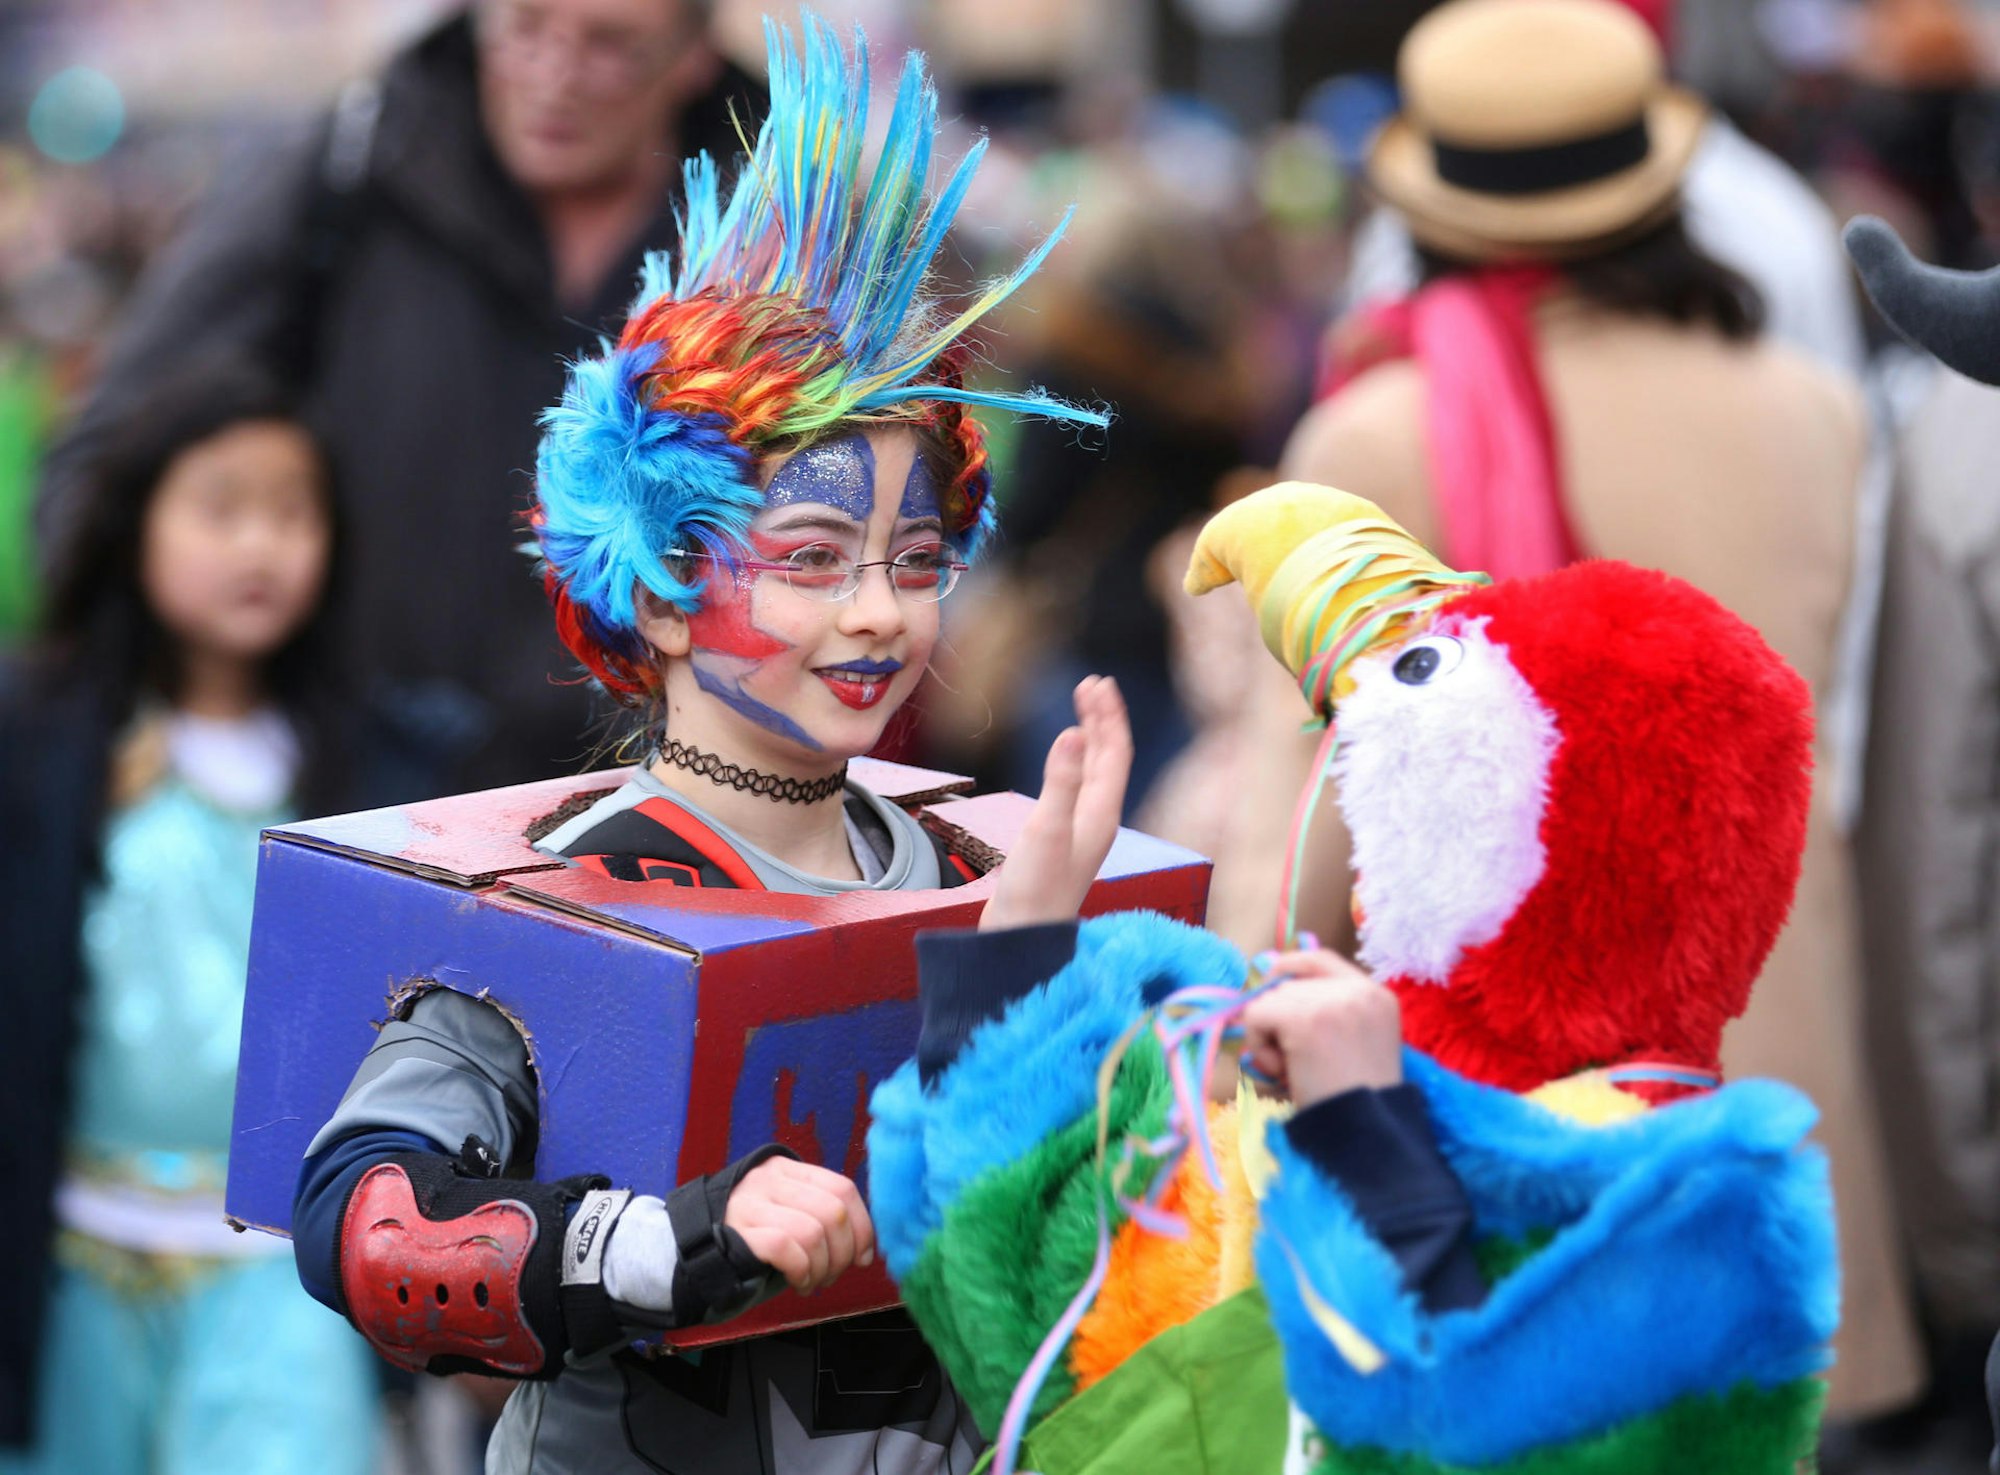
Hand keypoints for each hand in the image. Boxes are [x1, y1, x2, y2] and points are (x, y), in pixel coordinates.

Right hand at [722, 1158, 874, 1295]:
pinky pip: (785, 1247)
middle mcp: (769, 1179)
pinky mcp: (737, 1232)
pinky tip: (798, 1282)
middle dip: (843, 1253)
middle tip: (832, 1275)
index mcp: (786, 1170)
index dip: (862, 1226)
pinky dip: (801, 1270)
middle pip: (832, 1211)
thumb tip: (863, 1244)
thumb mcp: (785, 1213)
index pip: (842, 1187)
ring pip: (812, 1231)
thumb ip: (818, 1215)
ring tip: (813, 1281)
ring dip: (822, 1267)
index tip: (863, 1257)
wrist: (689, 1253)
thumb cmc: (749, 1239)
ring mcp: (750, 1203)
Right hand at [980, 675, 1132, 930]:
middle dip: (1101, 720)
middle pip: (1108, 760)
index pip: (1114, 753)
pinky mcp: (1063, 842)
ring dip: (1090, 739)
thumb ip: (1060, 782)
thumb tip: (1073, 733)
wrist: (1022, 940)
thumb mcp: (1046, 830)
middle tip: (1090, 684)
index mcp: (1101, 814)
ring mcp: (1081, 832)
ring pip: (1094, 774)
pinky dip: (1073, 764)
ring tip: (1081, 711)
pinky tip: (1063, 762)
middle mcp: (1098, 821)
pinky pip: (1077, 789)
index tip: (1095, 683)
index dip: (1108, 716)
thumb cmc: (1035, 891)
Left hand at [1239, 951, 1401, 1107]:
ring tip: (1292, 1072)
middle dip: (1279, 1021)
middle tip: (1294, 1064)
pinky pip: (1255, 1016)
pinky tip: (1281, 1071)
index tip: (1272, 985)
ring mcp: (1331, 1000)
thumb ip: (1325, 1016)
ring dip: (1268, 1038)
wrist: (1367, 1133)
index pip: (1322, 959)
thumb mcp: (1354, 1047)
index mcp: (1378, 996)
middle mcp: (1358, 990)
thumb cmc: (1357, 1104)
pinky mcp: (1303, 1017)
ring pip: (1269, 1001)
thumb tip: (1266, 992)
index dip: (1290, 967)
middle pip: (1289, 985)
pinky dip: (1257, 1044)